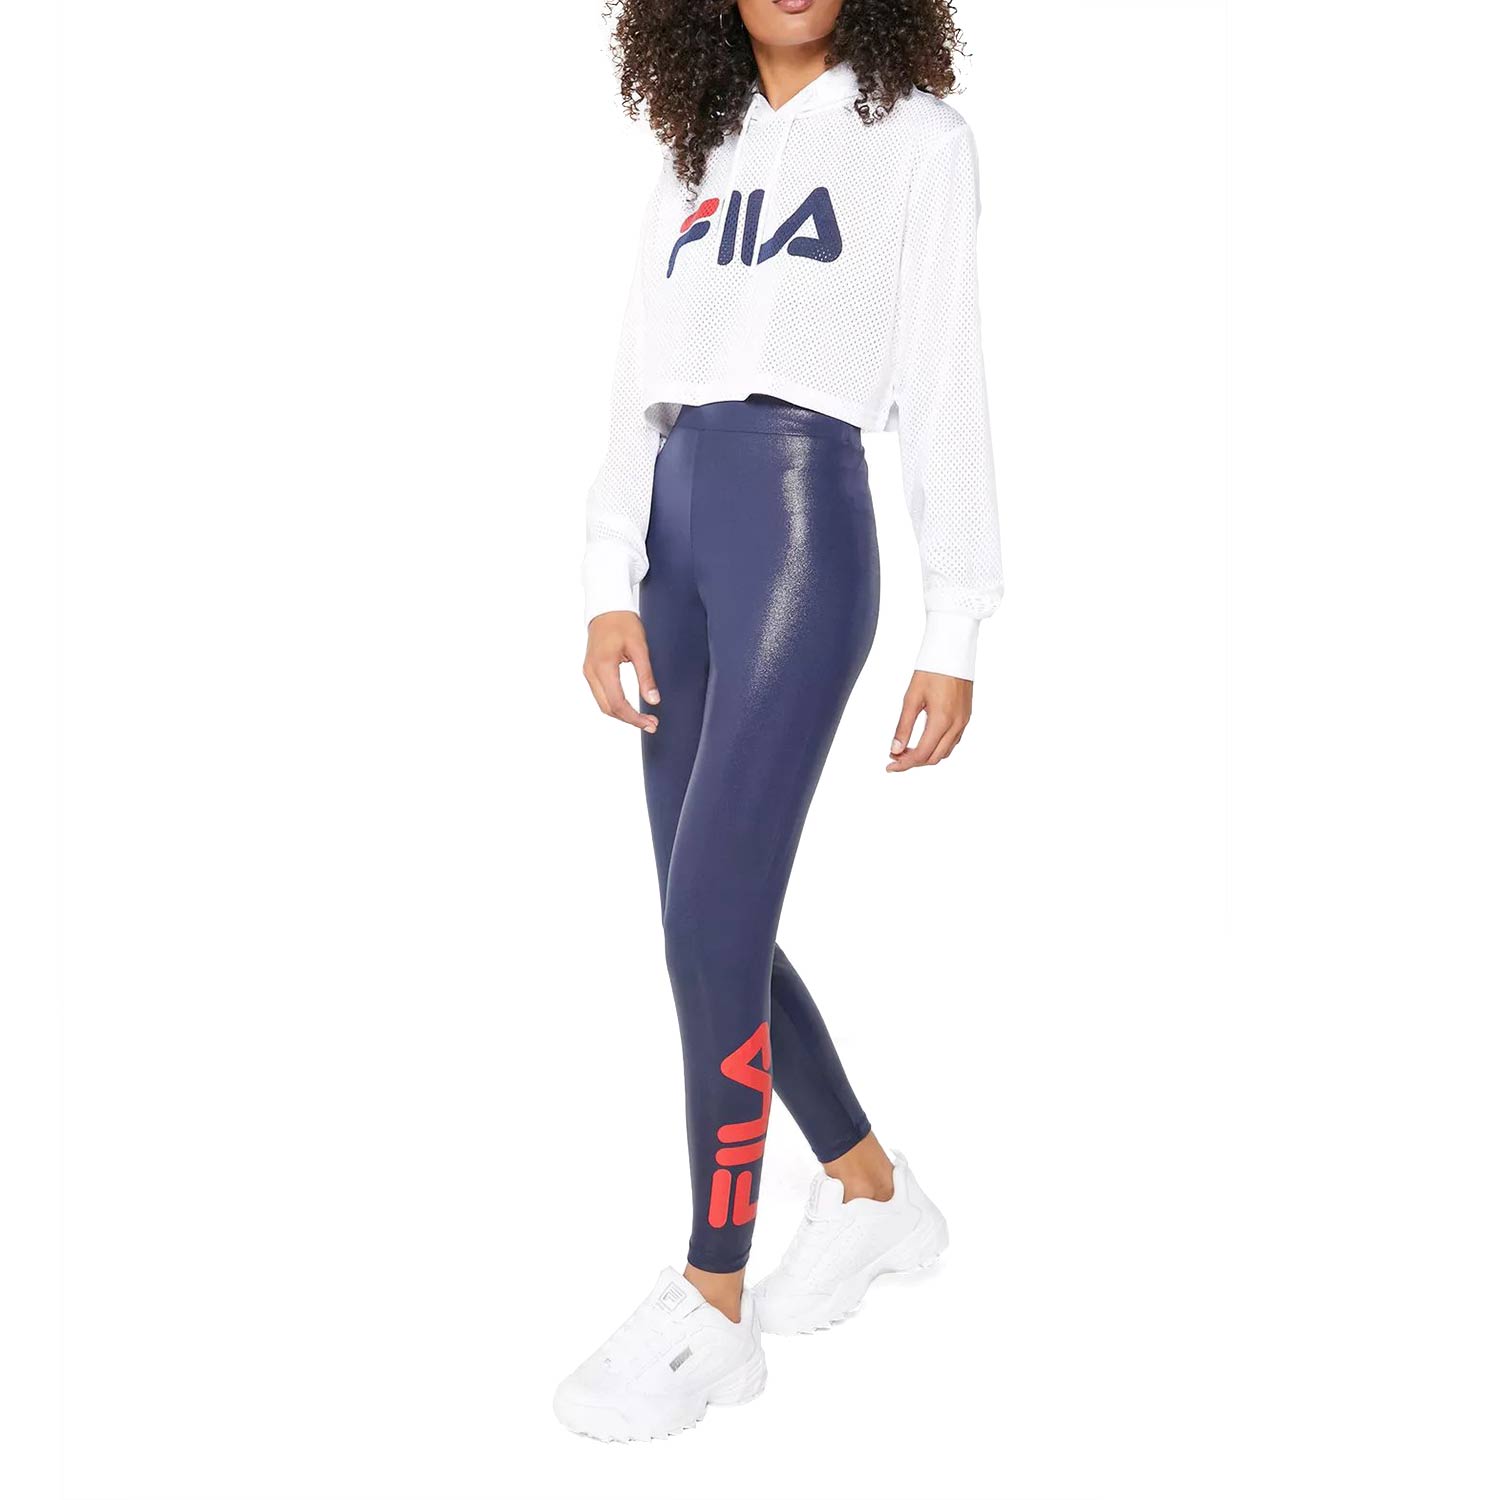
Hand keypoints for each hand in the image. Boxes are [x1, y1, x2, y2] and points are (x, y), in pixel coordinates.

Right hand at [582, 611, 659, 733]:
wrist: (607, 607)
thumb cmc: (624, 623)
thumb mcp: (640, 648)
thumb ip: (646, 676)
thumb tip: (653, 700)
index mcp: (603, 667)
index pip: (618, 703)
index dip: (634, 718)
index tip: (651, 723)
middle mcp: (591, 672)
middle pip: (608, 708)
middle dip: (629, 720)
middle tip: (651, 724)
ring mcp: (588, 672)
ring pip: (603, 704)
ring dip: (622, 715)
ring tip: (643, 718)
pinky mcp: (590, 671)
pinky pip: (601, 695)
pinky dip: (615, 705)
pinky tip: (629, 708)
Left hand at [887, 671, 972, 770]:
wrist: (953, 651)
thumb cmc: (931, 670)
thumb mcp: (911, 698)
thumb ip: (903, 726)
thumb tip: (894, 750)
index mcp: (942, 720)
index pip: (921, 754)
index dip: (904, 763)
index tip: (889, 764)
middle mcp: (956, 725)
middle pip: (934, 758)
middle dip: (913, 762)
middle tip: (895, 757)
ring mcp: (964, 721)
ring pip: (945, 752)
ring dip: (926, 756)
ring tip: (906, 750)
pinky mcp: (966, 716)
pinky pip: (953, 741)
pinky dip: (937, 747)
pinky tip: (924, 741)